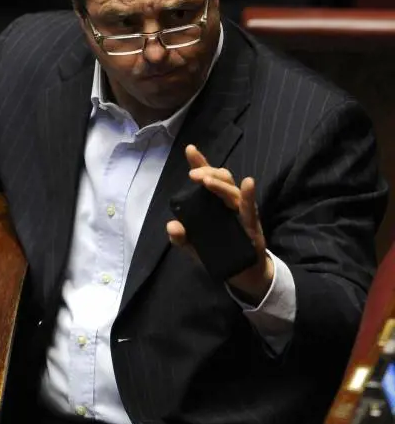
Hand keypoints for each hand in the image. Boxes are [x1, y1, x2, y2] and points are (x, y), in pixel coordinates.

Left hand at [166, 144, 273, 303]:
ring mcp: (241, 212)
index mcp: (213, 203)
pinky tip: (248, 183)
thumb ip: (181, 237)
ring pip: (232, 191)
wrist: (242, 274)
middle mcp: (228, 203)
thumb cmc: (218, 252)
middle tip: (193, 174)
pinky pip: (250, 208)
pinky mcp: (252, 225)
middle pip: (221, 178)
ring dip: (219, 184)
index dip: (200, 162)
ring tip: (206, 180)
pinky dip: (249, 195)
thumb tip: (172, 225)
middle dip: (207, 171)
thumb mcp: (193, 246)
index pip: (207, 178)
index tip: (190, 149)